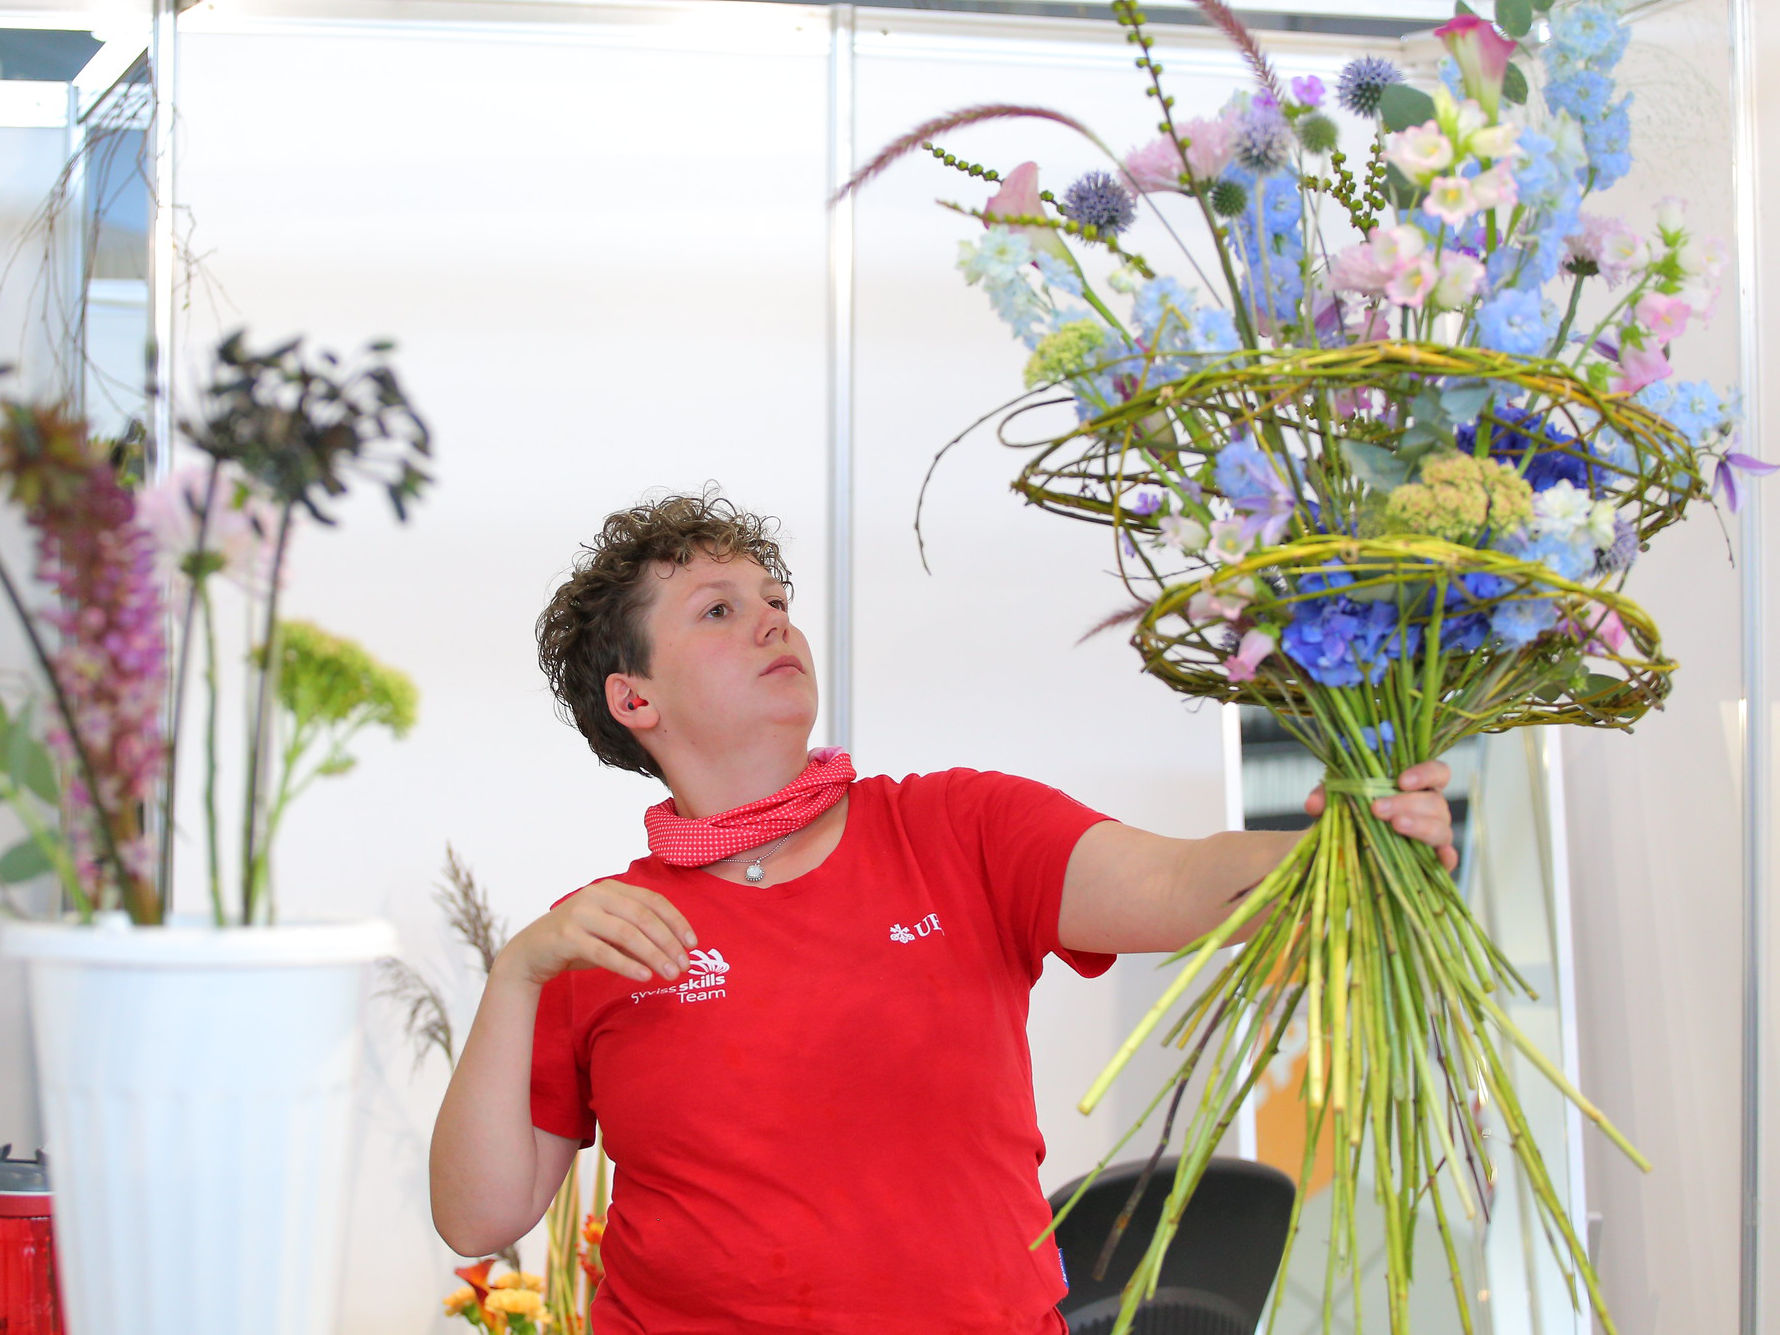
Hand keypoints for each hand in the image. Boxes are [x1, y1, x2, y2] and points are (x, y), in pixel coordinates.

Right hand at [499, 879, 696, 986]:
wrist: (531, 952)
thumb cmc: (578, 942)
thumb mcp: (611, 935)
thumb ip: (638, 937)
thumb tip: (676, 952)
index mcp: (611, 888)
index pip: (652, 900)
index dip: (676, 920)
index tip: (693, 943)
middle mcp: (596, 895)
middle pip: (643, 916)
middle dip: (668, 942)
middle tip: (684, 965)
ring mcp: (580, 913)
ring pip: (627, 933)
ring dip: (653, 955)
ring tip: (670, 974)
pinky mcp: (567, 935)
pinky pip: (603, 951)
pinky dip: (626, 964)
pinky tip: (644, 976)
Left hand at [1304, 761, 1458, 873]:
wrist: (1344, 851)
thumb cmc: (1349, 816)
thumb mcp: (1334, 803)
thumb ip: (1326, 796)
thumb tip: (1315, 803)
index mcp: (1415, 788)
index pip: (1437, 772)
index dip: (1425, 773)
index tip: (1401, 780)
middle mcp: (1430, 809)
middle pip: (1435, 801)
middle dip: (1406, 803)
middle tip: (1377, 808)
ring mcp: (1433, 836)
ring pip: (1442, 828)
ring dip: (1420, 826)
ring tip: (1395, 826)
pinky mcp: (1432, 862)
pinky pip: (1448, 859)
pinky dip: (1446, 857)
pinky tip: (1438, 857)